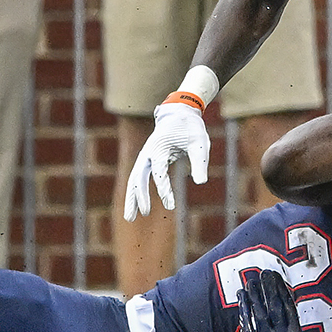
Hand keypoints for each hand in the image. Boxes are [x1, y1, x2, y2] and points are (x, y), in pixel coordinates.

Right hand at [124, 98, 209, 219]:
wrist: (180, 113)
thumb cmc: (190, 127)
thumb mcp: (199, 142)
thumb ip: (199, 162)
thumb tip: (201, 183)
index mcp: (159, 147)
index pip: (158, 172)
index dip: (163, 189)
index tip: (170, 205)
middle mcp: (148, 153)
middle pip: (138, 177)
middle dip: (138, 196)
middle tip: (144, 214)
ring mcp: (145, 157)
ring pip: (134, 179)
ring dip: (132, 198)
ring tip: (130, 218)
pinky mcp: (148, 161)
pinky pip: (139, 178)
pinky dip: (137, 192)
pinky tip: (137, 206)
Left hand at [237, 268, 303, 331]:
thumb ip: (291, 323)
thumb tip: (284, 298)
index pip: (288, 307)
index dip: (281, 290)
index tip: (276, 276)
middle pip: (274, 307)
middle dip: (268, 289)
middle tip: (264, 273)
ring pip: (259, 313)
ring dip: (254, 295)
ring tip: (250, 280)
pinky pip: (248, 324)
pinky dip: (244, 309)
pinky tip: (242, 297)